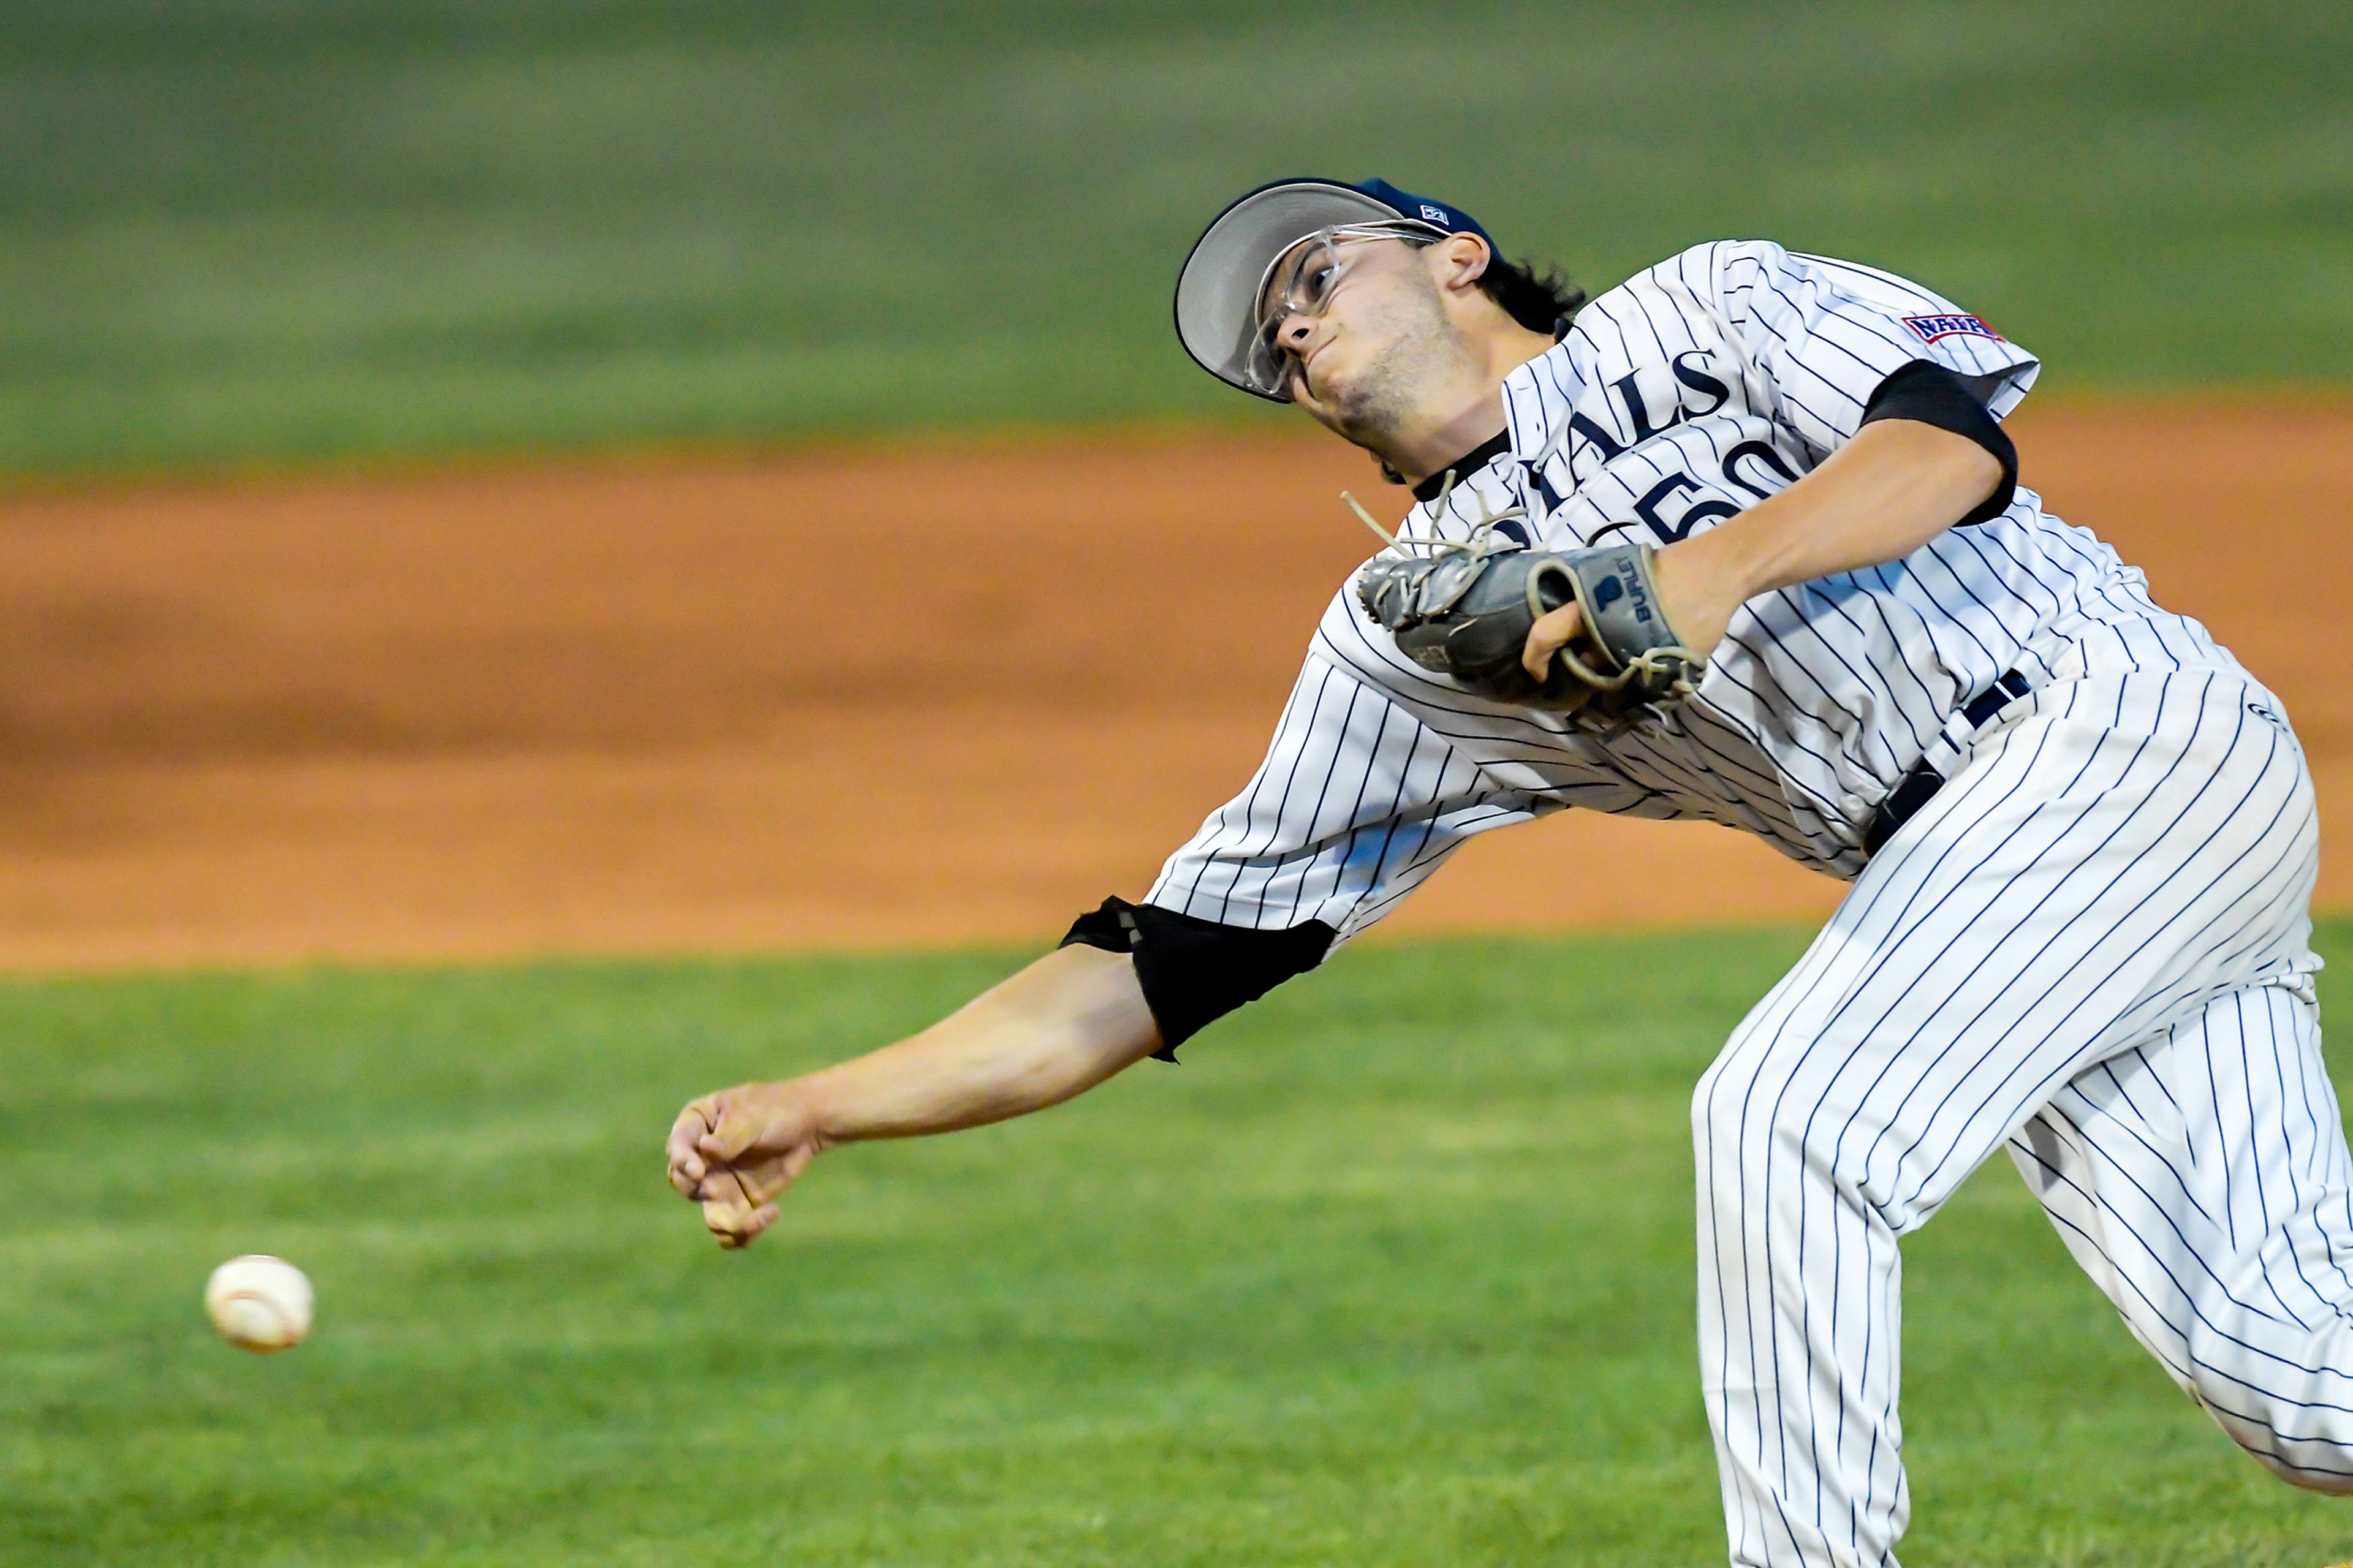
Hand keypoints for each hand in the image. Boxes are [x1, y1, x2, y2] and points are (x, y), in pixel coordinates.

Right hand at [666, 1080, 828, 1249]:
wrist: (807, 1124)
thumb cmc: (777, 1109)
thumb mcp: (754, 1117)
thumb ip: (730, 1136)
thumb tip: (705, 1148)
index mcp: (697, 1125)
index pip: (678, 1145)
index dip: (683, 1161)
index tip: (698, 1172)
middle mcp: (701, 1159)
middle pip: (684, 1183)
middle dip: (697, 1190)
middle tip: (716, 1190)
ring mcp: (719, 1183)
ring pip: (710, 1216)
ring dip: (729, 1225)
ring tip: (759, 1217)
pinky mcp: (740, 1203)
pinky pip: (733, 1229)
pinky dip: (746, 1233)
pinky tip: (771, 1213)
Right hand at [1520, 536, 1743, 684]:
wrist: (1722, 566)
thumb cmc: (1693, 614)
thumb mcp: (1665, 660)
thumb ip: (1634, 682)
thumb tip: (1615, 703)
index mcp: (1591, 612)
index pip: (1544, 635)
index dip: (1535, 662)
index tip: (1542, 680)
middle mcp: (1590, 594)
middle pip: (1559, 627)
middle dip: (1563, 655)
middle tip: (1579, 679)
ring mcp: (1608, 582)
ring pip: (1583, 618)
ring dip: (1589, 643)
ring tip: (1608, 664)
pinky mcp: (1626, 577)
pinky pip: (1605, 608)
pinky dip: (1606, 628)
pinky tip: (1628, 643)